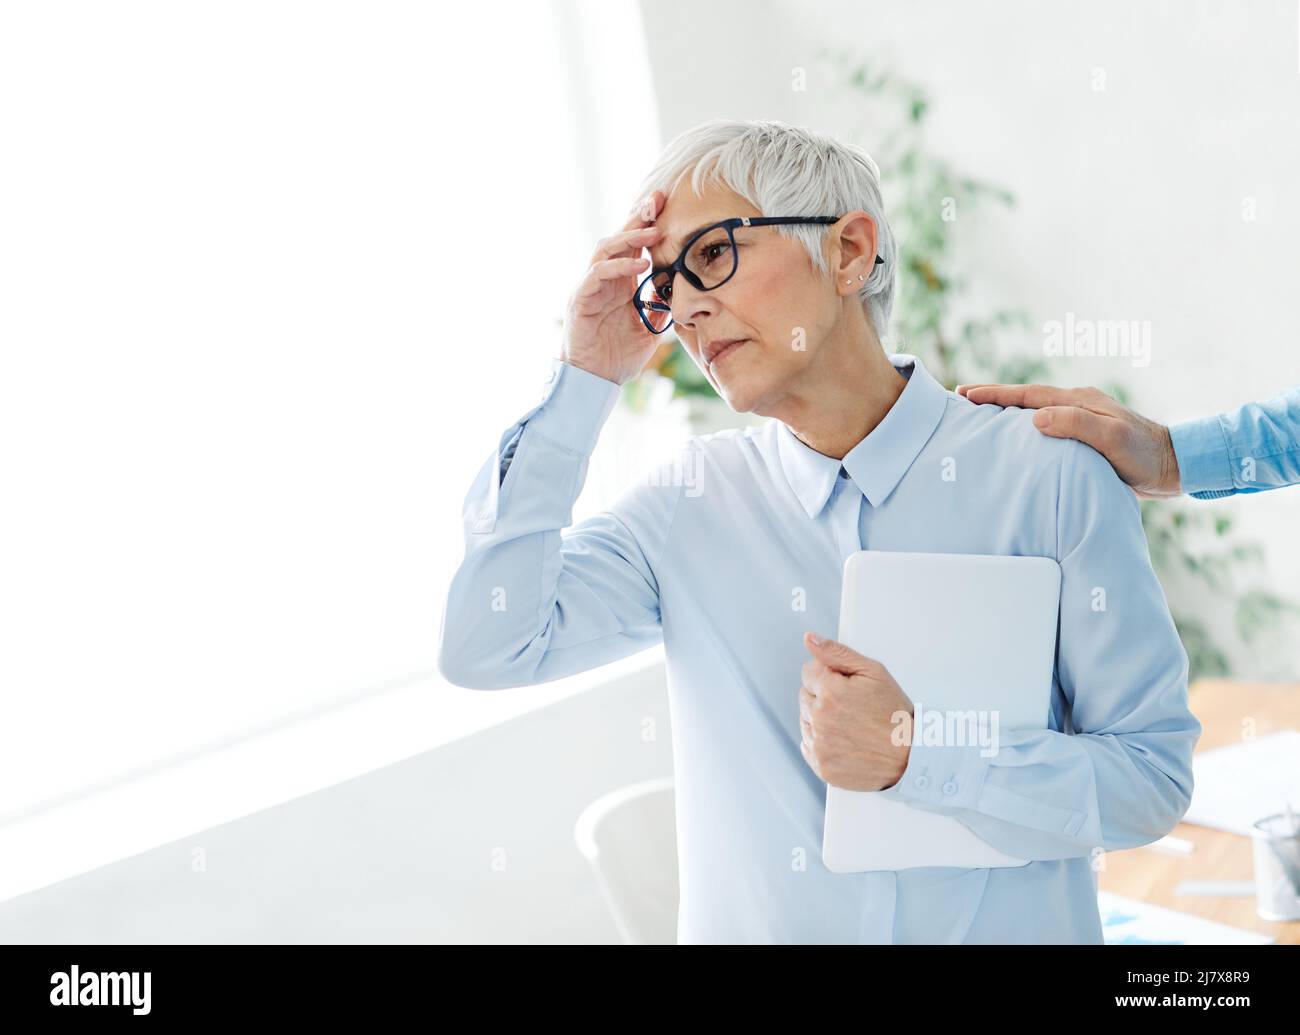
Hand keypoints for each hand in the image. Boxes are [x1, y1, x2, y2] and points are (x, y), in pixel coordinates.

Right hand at [560, 190, 667, 385]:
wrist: (595, 381)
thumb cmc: (617, 357)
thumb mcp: (649, 332)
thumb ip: (660, 311)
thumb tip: (679, 297)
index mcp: (621, 283)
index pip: (634, 245)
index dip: (648, 224)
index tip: (668, 206)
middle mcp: (604, 279)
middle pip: (620, 238)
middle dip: (638, 217)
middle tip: (658, 200)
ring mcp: (590, 286)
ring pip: (606, 249)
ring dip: (630, 238)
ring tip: (654, 232)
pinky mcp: (581, 299)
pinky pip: (598, 274)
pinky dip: (619, 266)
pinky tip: (640, 265)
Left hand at [798, 632, 913, 790]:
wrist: (911, 756)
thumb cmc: (895, 714)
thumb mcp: (873, 672)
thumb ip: (837, 653)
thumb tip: (809, 639)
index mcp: (830, 692)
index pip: (808, 672)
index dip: (830, 675)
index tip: (848, 687)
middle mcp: (819, 719)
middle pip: (805, 696)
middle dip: (824, 696)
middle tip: (853, 706)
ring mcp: (819, 745)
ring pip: (805, 720)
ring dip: (821, 719)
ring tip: (851, 724)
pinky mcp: (821, 766)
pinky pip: (808, 745)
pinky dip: (822, 742)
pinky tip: (845, 740)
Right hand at [955, 383, 1181, 497]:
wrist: (1175, 467)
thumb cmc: (1144, 455)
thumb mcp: (1111, 438)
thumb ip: (1075, 424)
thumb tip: (1035, 418)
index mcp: (1079, 401)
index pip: (1028, 395)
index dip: (996, 395)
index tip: (966, 394)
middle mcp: (1078, 405)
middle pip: (1027, 398)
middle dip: (994, 398)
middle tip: (962, 398)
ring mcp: (1083, 420)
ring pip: (1036, 411)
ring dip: (1008, 412)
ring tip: (981, 416)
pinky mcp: (1087, 437)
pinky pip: (1047, 427)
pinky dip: (1025, 427)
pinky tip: (1017, 436)